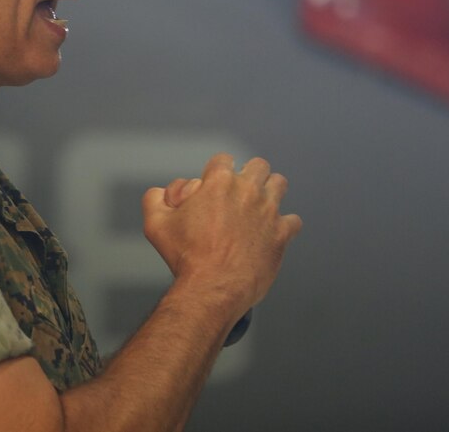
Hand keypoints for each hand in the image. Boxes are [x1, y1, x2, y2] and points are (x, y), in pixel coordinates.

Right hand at [142, 154, 301, 320]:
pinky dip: (285, 226)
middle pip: (258, 165)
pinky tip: (273, 234)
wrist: (212, 287)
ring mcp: (268, 211)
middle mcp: (247, 191)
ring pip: (279, 184)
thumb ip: (154, 199)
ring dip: (270, 191)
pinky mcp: (281, 233)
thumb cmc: (186, 257)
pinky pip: (293, 221)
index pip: (223, 160)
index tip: (215, 184)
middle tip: (241, 192)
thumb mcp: (156, 225)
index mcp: (219, 183)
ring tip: (260, 206)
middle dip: (250, 174)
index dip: (217, 171)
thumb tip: (158, 193)